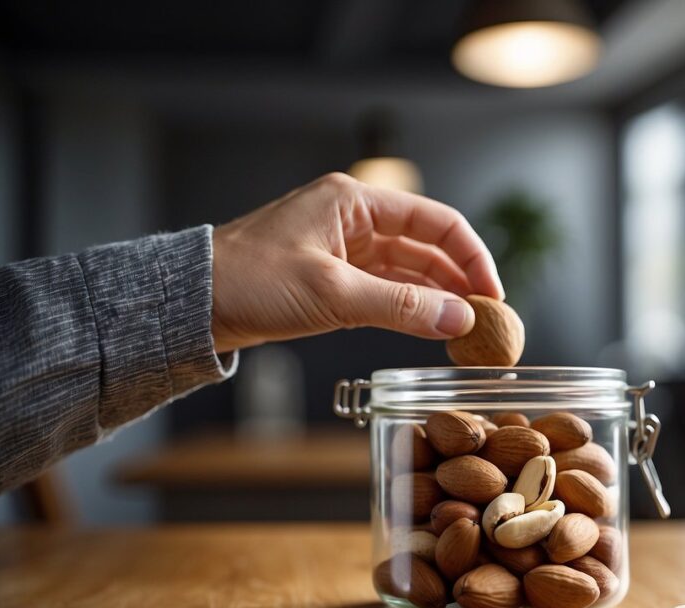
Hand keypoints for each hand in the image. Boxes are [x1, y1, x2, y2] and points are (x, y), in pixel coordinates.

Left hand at [210, 173, 503, 353]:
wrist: (193, 305)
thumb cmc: (247, 280)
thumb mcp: (330, 293)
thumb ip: (399, 307)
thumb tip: (458, 319)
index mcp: (353, 202)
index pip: (435, 220)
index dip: (471, 255)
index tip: (492, 293)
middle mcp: (353, 220)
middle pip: (426, 246)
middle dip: (459, 280)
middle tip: (486, 318)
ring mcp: (343, 250)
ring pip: (407, 271)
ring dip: (437, 298)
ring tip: (465, 329)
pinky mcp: (332, 279)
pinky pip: (385, 291)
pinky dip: (409, 309)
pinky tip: (430, 327)